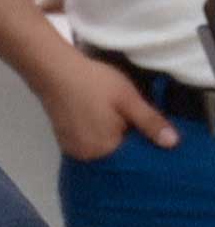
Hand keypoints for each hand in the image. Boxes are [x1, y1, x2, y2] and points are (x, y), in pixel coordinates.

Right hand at [35, 52, 177, 160]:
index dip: (142, 140)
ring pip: (101, 149)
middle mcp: (86, 156)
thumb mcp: (128, 99)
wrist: (53, 70)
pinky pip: (88, 144)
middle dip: (125, 139)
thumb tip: (172, 143)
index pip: (134, 156)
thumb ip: (150, 122)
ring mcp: (72, 149)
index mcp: (104, 150)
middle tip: (126, 115)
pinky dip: (95, 135)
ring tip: (109, 114)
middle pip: (116, 154)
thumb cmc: (93, 83)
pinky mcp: (63, 140)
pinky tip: (95, 117)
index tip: (142, 122)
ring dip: (109, 136)